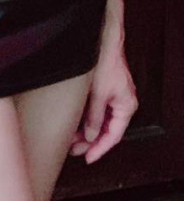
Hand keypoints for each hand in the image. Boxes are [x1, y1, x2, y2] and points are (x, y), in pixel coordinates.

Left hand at [68, 43, 137, 163]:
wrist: (103, 42)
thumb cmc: (105, 63)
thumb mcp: (98, 95)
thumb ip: (94, 117)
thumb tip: (91, 136)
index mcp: (126, 106)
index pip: (114, 136)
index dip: (100, 149)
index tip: (88, 157)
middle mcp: (123, 104)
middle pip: (107, 130)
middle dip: (91, 142)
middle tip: (75, 150)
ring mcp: (115, 98)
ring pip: (102, 122)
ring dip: (88, 132)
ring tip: (73, 140)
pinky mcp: (106, 92)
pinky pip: (99, 112)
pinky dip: (88, 120)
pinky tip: (77, 125)